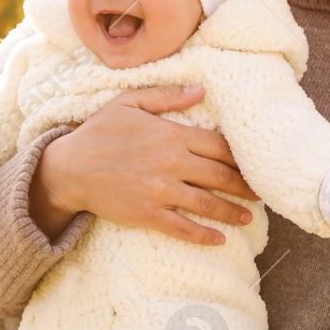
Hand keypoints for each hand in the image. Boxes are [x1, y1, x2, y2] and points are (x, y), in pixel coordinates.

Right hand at [30, 85, 261, 245]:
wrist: (68, 167)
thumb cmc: (98, 132)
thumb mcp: (129, 102)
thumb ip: (167, 95)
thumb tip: (201, 89)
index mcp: (171, 134)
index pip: (218, 146)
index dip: (240, 157)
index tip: (254, 164)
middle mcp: (171, 163)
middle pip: (221, 176)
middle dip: (246, 186)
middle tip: (261, 194)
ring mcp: (160, 191)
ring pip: (207, 203)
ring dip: (232, 212)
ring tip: (247, 218)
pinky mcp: (147, 213)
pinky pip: (183, 228)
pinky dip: (204, 235)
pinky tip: (219, 240)